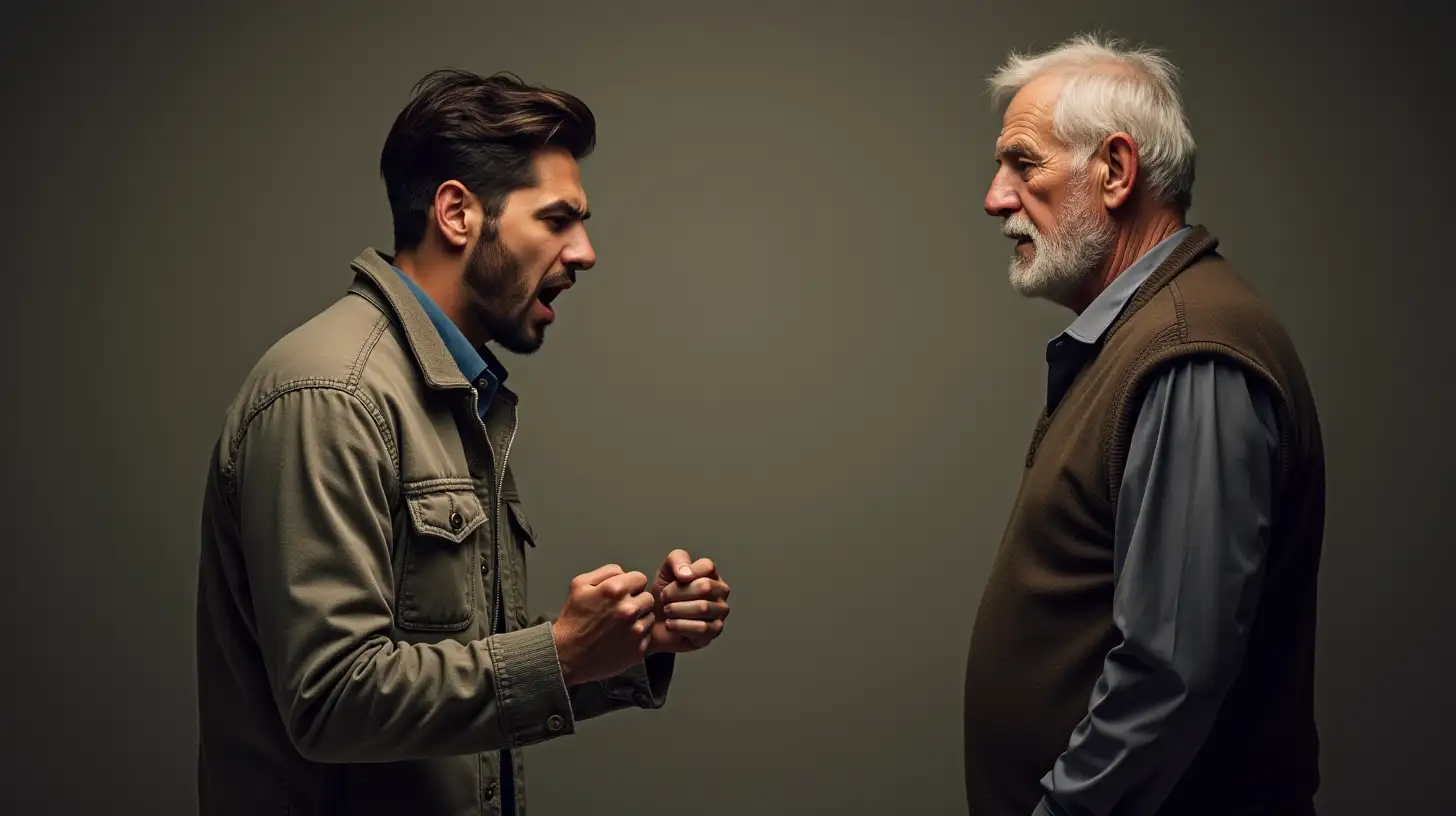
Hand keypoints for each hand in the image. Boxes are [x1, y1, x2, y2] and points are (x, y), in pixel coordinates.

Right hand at [551, 564, 655, 685]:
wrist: (568, 655)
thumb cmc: (573, 619)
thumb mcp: (579, 585)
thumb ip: (606, 572)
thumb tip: (624, 573)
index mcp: (615, 590)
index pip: (640, 578)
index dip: (631, 585)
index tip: (622, 594)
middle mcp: (629, 609)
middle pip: (648, 597)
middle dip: (636, 601)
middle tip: (620, 610)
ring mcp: (635, 630)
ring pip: (649, 616)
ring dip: (638, 618)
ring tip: (620, 625)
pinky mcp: (639, 648)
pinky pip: (647, 635)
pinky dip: (638, 636)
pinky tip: (622, 638)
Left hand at [647, 549, 730, 654]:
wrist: (654, 622)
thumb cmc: (664, 595)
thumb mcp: (666, 570)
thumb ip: (677, 560)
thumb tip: (686, 574)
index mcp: (712, 574)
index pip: (707, 567)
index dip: (684, 573)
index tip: (670, 581)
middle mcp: (721, 592)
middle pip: (705, 587)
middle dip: (678, 593)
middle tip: (664, 598)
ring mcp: (720, 612)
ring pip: (704, 608)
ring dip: (678, 609)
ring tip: (667, 611)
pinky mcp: (714, 631)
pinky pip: (701, 628)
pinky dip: (680, 625)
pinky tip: (670, 624)